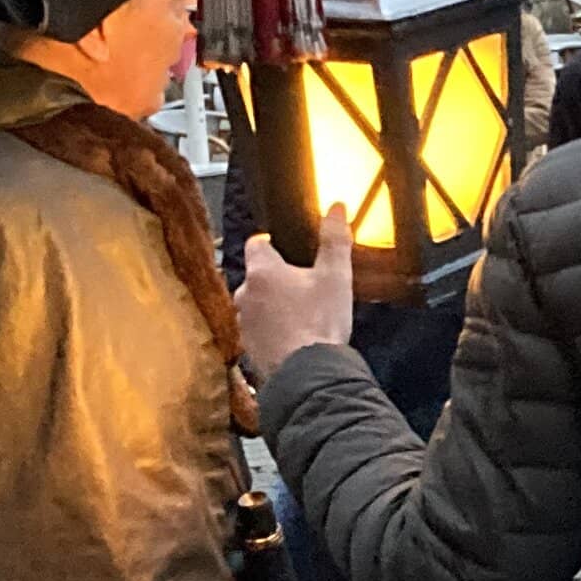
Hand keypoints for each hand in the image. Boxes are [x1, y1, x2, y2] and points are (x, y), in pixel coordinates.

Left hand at [236, 206, 357, 377]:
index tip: (287, 249)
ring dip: (271, 305)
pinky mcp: (248, 346)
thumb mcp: (336, 276)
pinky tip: (293, 336)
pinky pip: (258, 329)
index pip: (257, 244)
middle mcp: (245, 294)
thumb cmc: (320, 322)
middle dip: (275, 278)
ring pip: (256, 303)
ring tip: (300, 314)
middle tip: (303, 286)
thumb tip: (335, 207)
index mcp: (263, 271)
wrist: (308, 373)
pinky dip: (271, 329)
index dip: (271, 243)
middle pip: (256, 275)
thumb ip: (335, 240)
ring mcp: (244, 322)